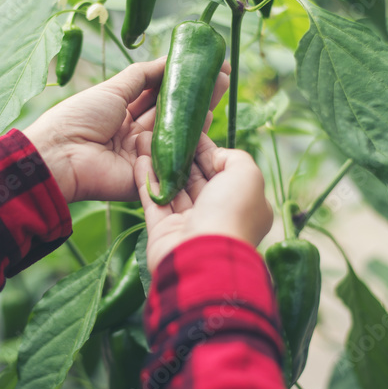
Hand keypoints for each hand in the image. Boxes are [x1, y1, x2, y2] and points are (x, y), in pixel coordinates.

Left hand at [23, 57, 229, 202]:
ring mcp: (143, 155)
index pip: (155, 95)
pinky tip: (209, 117)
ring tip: (220, 86)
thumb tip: (167, 60)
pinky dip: (190, 139)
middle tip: (221, 74)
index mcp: (119, 113)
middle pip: (170, 112)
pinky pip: (173, 156)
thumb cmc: (79, 118)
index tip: (202, 64)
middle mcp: (133, 134)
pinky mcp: (150, 175)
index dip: (177, 80)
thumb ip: (141, 76)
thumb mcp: (112, 89)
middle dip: (195, 93)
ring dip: (198, 110)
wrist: (62, 155)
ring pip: (175, 131)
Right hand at [135, 133, 272, 272]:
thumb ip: (235, 158)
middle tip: (165, 131)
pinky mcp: (163, 231)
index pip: (223, 170)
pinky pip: (154, 200)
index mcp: (242, 203)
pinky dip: (147, 181)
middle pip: (196, 178)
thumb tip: (216, 156)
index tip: (191, 130)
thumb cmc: (231, 213)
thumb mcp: (247, 175)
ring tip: (146, 140)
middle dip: (180, 154)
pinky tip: (140, 159)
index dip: (207, 149)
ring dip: (160, 163)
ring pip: (173, 187)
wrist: (203, 257)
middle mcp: (216, 213)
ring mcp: (189, 224)